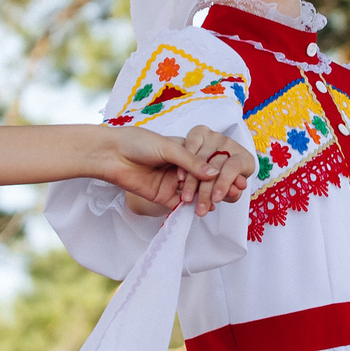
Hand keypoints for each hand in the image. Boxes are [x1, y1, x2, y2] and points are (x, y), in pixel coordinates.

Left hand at [102, 125, 253, 217]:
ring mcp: (171, 183)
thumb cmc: (137, 143)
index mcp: (183, 150)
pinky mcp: (162, 197)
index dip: (221, 168)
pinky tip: (208, 207)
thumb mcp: (168, 147)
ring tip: (224, 199)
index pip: (207, 161)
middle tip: (236, 190)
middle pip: (203, 179)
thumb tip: (214, 173)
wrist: (111, 155)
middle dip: (219, 184)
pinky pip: (181, 205)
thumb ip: (191, 162)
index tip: (238, 174)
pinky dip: (194, 207)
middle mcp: (179, 167)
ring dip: (209, 196)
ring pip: (195, 192)